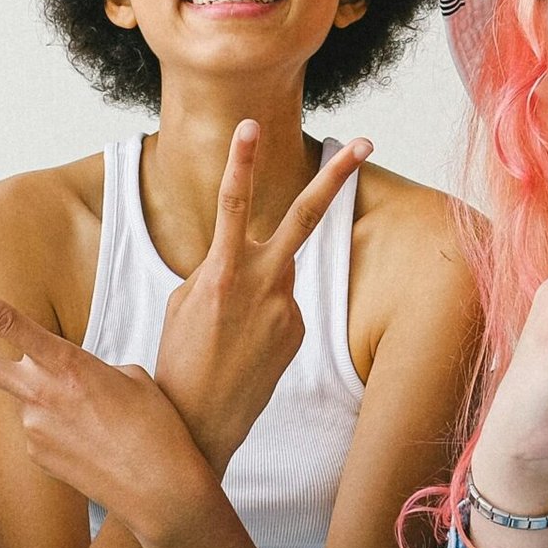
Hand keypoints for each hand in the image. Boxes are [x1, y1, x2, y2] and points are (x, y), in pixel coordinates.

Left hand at [0, 272, 212, 545]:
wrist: (161, 490)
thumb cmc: (157, 428)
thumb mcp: (130, 377)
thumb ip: (86, 369)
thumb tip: (59, 386)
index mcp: (67, 365)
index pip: (7, 321)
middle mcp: (39, 395)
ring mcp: (32, 428)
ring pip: (33, 401)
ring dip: (61, 407)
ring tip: (105, 428)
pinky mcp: (34, 455)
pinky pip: (42, 431)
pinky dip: (66, 433)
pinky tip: (96, 447)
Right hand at [155, 123, 370, 469]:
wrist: (198, 424)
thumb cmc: (179, 358)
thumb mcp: (184, 303)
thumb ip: (219, 269)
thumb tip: (247, 263)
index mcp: (222, 273)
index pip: (233, 203)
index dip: (242, 161)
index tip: (249, 124)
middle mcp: (263, 285)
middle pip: (305, 217)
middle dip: (337, 176)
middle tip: (367, 142)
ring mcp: (288, 309)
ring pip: (280, 271)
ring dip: (259, 284)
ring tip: (229, 334)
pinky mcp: (298, 331)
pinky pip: (281, 306)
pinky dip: (262, 318)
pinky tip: (243, 352)